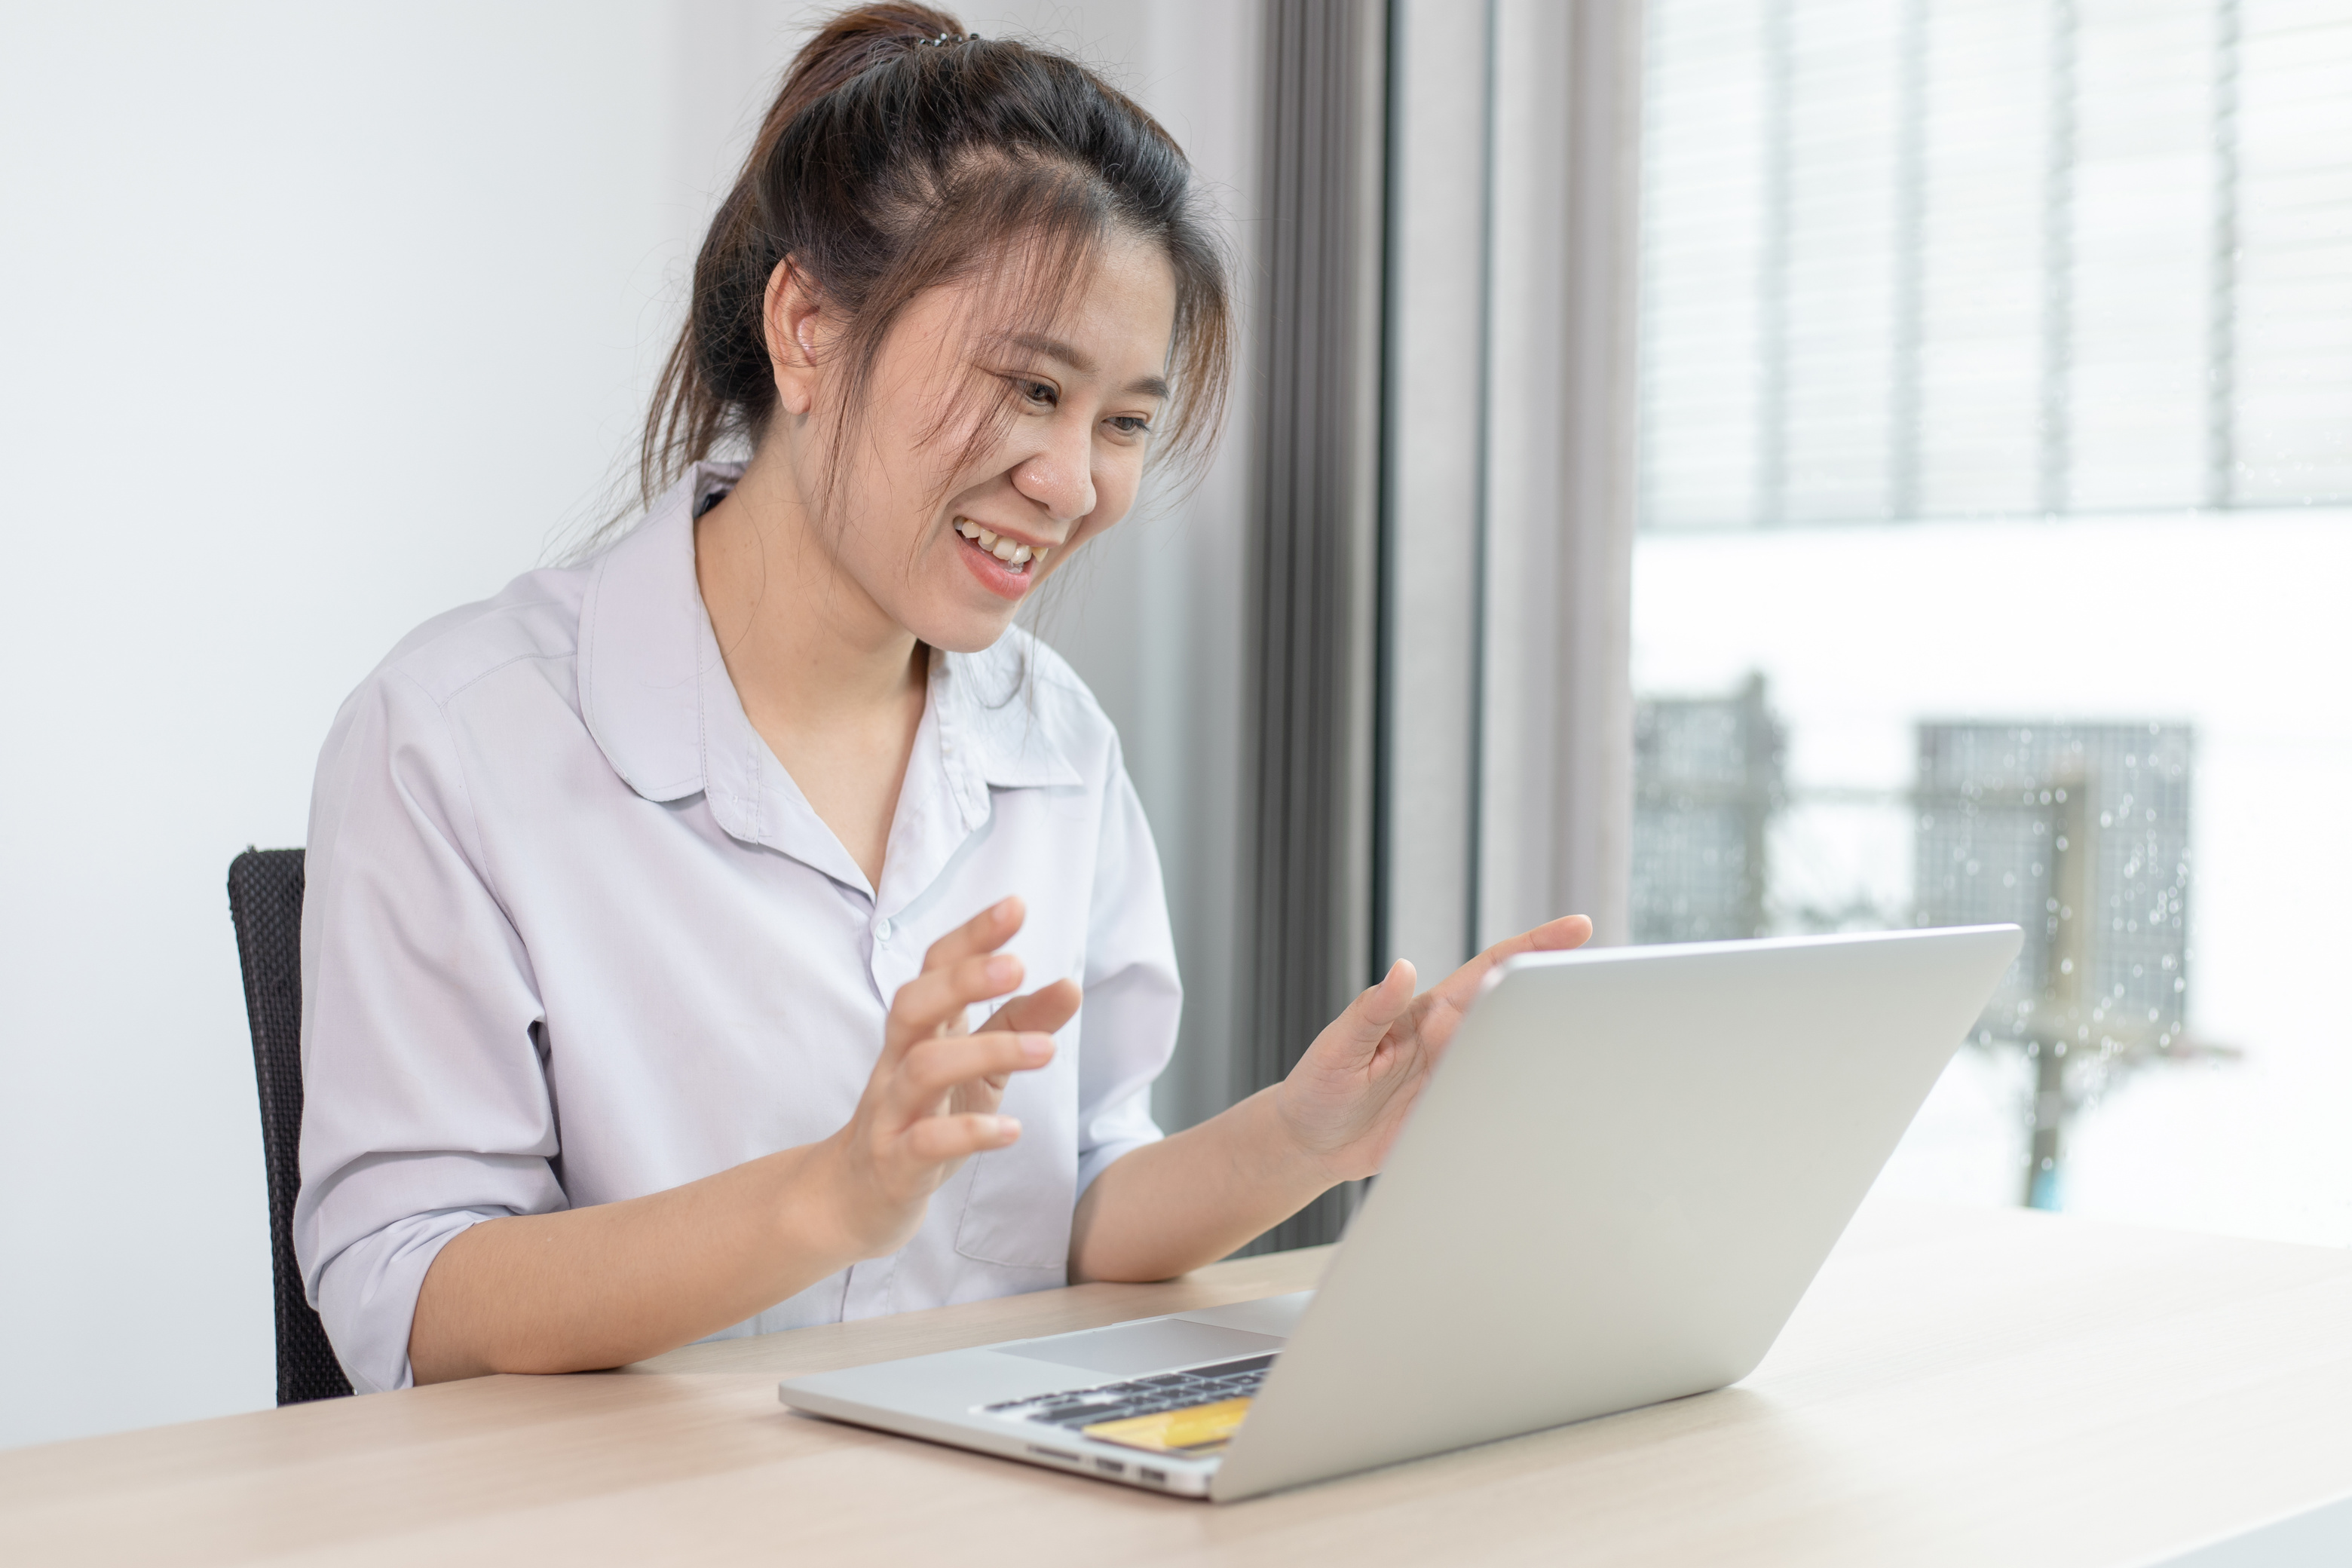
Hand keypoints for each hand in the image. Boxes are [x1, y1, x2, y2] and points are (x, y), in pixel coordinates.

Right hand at [810, 897, 1080, 1259]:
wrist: (858, 1197)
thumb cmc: (925, 1117)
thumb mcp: (980, 1068)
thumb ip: (1019, 1025)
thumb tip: (1071, 984)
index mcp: (920, 1029)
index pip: (934, 967)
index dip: (972, 935)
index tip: (1016, 906)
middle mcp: (898, 1060)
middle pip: (913, 1003)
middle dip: (962, 980)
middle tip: (1018, 965)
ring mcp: (892, 1111)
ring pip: (922, 1069)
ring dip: (986, 1052)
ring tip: (1045, 1050)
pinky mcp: (895, 1163)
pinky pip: (923, 1142)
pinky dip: (969, 1134)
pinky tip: (1012, 1131)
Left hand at [1272, 915, 1593, 1182]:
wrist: (1309, 1145)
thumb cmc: (1318, 1086)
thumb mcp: (1339, 1046)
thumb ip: (1371, 1010)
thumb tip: (1404, 969)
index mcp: (1431, 1014)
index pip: (1493, 971)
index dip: (1536, 947)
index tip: (1578, 928)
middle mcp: (1455, 1042)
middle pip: (1521, 1010)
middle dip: (1566, 990)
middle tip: (1612, 981)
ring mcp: (1462, 1080)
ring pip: (1521, 1059)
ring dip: (1558, 1049)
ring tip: (1606, 1040)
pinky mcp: (1461, 1119)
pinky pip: (1505, 1108)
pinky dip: (1535, 1105)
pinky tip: (1566, 1106)